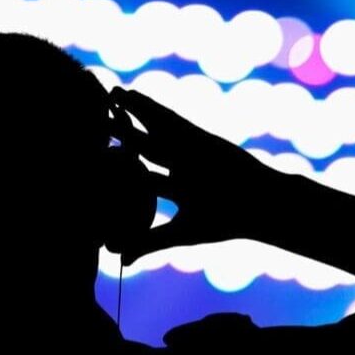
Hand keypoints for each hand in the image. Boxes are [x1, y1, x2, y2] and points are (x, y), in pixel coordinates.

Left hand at [110, 86, 284, 264]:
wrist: (259, 205)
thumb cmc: (226, 221)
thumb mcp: (181, 233)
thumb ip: (149, 242)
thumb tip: (118, 259)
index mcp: (177, 186)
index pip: (142, 175)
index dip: (119, 166)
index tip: (95, 157)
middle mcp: (180, 164)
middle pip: (144, 145)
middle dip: (122, 132)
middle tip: (95, 118)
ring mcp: (189, 149)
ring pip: (154, 127)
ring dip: (133, 111)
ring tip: (111, 94)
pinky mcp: (199, 137)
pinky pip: (170, 119)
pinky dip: (150, 108)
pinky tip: (133, 96)